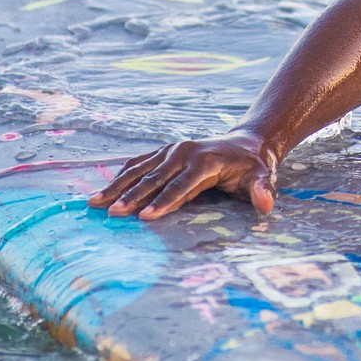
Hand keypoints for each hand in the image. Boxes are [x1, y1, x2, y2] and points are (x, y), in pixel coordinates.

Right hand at [87, 131, 276, 219]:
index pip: (182, 185)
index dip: (164, 201)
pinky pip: (139, 163)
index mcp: (205, 161)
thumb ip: (262, 191)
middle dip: (132, 196)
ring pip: (140, 169)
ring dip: (117, 185)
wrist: (247, 143)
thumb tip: (266, 205)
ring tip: (94, 202)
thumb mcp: (263, 177)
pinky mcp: (164, 151)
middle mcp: (184, 152)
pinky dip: (121, 176)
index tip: (145, 217)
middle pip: (155, 177)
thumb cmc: (254, 167)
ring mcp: (172, 149)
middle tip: (112, 213)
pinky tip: (105, 191)